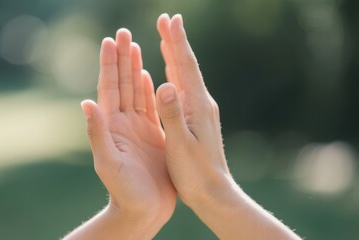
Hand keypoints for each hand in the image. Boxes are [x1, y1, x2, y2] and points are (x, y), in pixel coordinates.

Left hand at [81, 29, 175, 229]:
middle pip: (122, 84)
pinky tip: (149, 77)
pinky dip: (149, 90)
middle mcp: (123, 123)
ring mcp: (138, 128)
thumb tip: (86, 103)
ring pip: (136, 91)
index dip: (109, 64)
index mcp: (113, 126)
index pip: (109, 88)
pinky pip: (150, 107)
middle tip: (123, 33)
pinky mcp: (154, 135)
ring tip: (135, 46)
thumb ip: (98, 133)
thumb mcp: (108, 162)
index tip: (110, 40)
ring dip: (135, 68)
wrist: (142, 210)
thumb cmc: (124, 191)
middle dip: (122, 58)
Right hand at [155, 14, 300, 239]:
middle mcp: (201, 103)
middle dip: (175, 41)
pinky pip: (184, 90)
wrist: (213, 191)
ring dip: (175, 55)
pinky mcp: (196, 119)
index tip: (169, 19)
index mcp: (197, 105)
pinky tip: (170, 75)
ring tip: (167, 38)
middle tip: (166, 19)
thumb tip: (164, 84)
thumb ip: (172, 115)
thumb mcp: (181, 145)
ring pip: (185, 76)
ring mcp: (200, 111)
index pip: (185, 66)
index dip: (176, 42)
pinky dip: (175, 75)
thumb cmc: (195, 172)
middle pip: (186, 65)